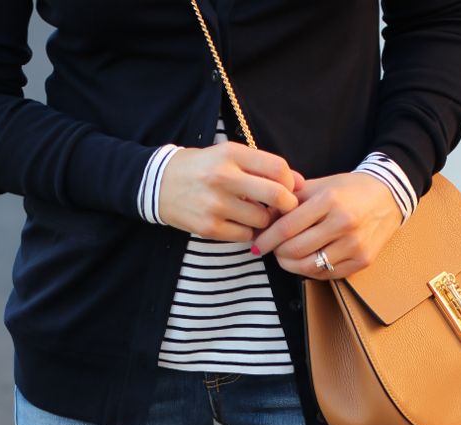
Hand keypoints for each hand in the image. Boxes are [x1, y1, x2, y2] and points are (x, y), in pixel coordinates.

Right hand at [158, 142, 303, 240]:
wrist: (159, 185)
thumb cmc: (202, 169)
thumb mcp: (228, 156)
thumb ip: (262, 167)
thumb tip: (300, 183)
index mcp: (231, 154)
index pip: (278, 168)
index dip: (291, 181)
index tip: (288, 188)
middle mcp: (224, 177)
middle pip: (277, 195)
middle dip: (287, 204)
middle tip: (283, 208)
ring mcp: (216, 204)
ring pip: (262, 219)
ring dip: (263, 219)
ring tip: (252, 212)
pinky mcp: (209, 227)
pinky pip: (244, 235)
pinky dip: (246, 231)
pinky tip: (237, 222)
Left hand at [251, 171, 403, 278]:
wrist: (388, 197)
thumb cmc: (349, 190)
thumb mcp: (320, 185)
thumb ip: (292, 200)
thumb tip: (264, 216)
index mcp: (329, 200)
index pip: (288, 226)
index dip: (267, 239)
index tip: (256, 244)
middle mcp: (343, 223)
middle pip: (296, 249)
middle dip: (277, 253)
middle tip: (272, 250)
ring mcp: (354, 245)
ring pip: (309, 266)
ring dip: (290, 265)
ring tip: (285, 257)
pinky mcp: (362, 261)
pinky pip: (326, 274)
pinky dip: (310, 270)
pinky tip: (305, 261)